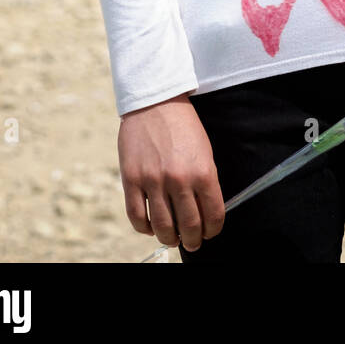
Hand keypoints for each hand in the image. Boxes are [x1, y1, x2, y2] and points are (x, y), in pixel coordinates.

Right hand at [118, 95, 224, 252]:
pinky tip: (151, 227)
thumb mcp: (204, 150)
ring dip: (170, 238)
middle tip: (192, 242)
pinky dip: (145, 228)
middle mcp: (178, 179)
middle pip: (189, 226)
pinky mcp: (131, 179)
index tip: (210, 232)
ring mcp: (153, 180)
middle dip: (193, 240)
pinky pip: (137, 217)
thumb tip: (205, 212)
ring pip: (163, 227)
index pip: (213, 215)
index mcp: (202, 171)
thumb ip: (205, 181)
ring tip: (172, 237)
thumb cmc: (183, 126)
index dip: (213, 229)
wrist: (155, 101)